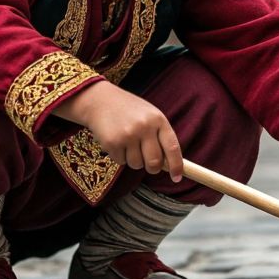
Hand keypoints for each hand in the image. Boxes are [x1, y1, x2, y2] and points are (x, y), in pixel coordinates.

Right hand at [55, 81, 182, 181]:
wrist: (101, 100)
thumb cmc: (130, 110)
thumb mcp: (150, 116)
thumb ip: (160, 136)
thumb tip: (170, 164)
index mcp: (158, 120)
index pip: (172, 148)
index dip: (176, 166)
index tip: (177, 178)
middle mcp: (144, 127)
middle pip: (154, 162)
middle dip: (152, 168)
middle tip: (148, 163)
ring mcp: (128, 135)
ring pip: (137, 164)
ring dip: (134, 160)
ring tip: (129, 145)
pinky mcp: (112, 142)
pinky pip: (121, 162)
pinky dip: (120, 156)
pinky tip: (117, 142)